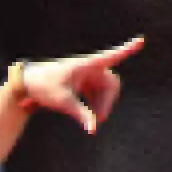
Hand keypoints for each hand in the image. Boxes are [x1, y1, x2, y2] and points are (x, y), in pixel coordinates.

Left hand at [20, 38, 143, 134]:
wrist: (30, 83)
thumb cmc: (45, 87)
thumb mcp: (63, 102)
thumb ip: (81, 114)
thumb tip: (93, 129)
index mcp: (88, 65)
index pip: (112, 56)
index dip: (127, 50)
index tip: (141, 42)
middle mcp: (91, 68)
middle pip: (112, 84)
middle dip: (108, 102)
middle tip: (99, 119)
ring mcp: (89, 75)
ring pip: (106, 91)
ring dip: (102, 105)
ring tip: (93, 120)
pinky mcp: (85, 82)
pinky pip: (98, 94)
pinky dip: (96, 105)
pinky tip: (90, 116)